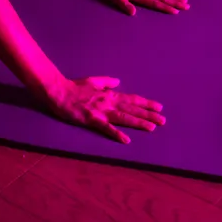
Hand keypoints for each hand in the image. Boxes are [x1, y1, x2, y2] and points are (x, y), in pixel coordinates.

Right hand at [39, 76, 165, 143]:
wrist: (59, 92)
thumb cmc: (74, 87)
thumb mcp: (92, 80)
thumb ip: (106, 81)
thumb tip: (118, 81)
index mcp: (109, 94)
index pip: (132, 99)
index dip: (146, 104)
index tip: (159, 107)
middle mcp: (109, 102)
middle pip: (132, 109)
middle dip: (148, 115)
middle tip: (163, 120)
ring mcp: (101, 111)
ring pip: (124, 118)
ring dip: (139, 123)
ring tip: (152, 128)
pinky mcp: (92, 120)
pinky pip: (106, 128)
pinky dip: (117, 134)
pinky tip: (126, 140)